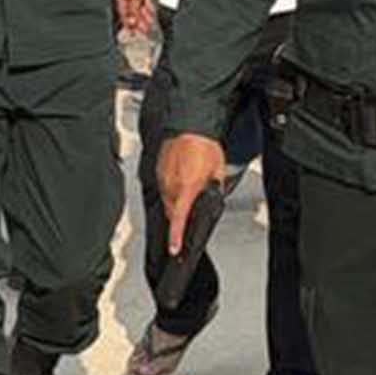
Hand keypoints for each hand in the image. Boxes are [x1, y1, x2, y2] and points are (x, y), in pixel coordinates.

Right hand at [156, 133, 229, 254]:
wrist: (190, 125)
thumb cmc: (204, 145)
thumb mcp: (217, 172)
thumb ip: (213, 189)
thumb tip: (211, 199)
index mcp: (187, 188)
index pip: (179, 220)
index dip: (176, 237)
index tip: (175, 249)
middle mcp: (172, 185)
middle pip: (173, 213)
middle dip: (180, 219)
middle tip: (190, 217)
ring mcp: (163, 178)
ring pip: (168, 201)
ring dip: (177, 203)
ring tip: (189, 189)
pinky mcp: (158, 171)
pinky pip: (164, 188)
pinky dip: (172, 190)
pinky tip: (182, 180)